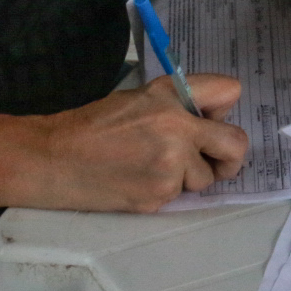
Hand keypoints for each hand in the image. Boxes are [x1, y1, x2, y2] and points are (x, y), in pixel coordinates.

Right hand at [29, 73, 248, 212]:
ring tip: (153, 166)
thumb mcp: (144, 96)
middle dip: (229, 156)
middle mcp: (178, 133)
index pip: (231, 91)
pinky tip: (139, 179)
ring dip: (189, 176)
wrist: (54, 159)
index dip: (222, 109)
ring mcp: (170, 170)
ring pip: (205, 178)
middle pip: (237, 146)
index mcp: (172, 101)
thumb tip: (219, 115)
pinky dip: (166, 190)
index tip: (210, 121)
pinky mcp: (158, 199)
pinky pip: (180, 195)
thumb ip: (184, 101)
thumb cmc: (96, 124)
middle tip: (213, 159)